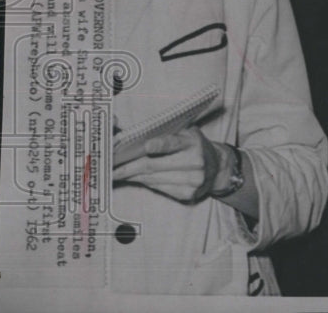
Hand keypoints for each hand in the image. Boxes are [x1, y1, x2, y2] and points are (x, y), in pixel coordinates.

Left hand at [113, 126, 229, 202]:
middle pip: (154, 165)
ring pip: (152, 179)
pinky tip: (135, 179)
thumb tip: (133, 139)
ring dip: (132, 177)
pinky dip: (144, 183)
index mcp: (193, 143)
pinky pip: (159, 188)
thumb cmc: (194, 147)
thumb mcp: (187, 134)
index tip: (146, 146)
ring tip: (117, 174)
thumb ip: (166, 135)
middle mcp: (195, 162)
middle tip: (111, 168)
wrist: (217, 167)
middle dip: (129, 167)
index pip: (174, 143)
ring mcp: (192, 180)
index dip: (160, 145)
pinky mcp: (187, 194)